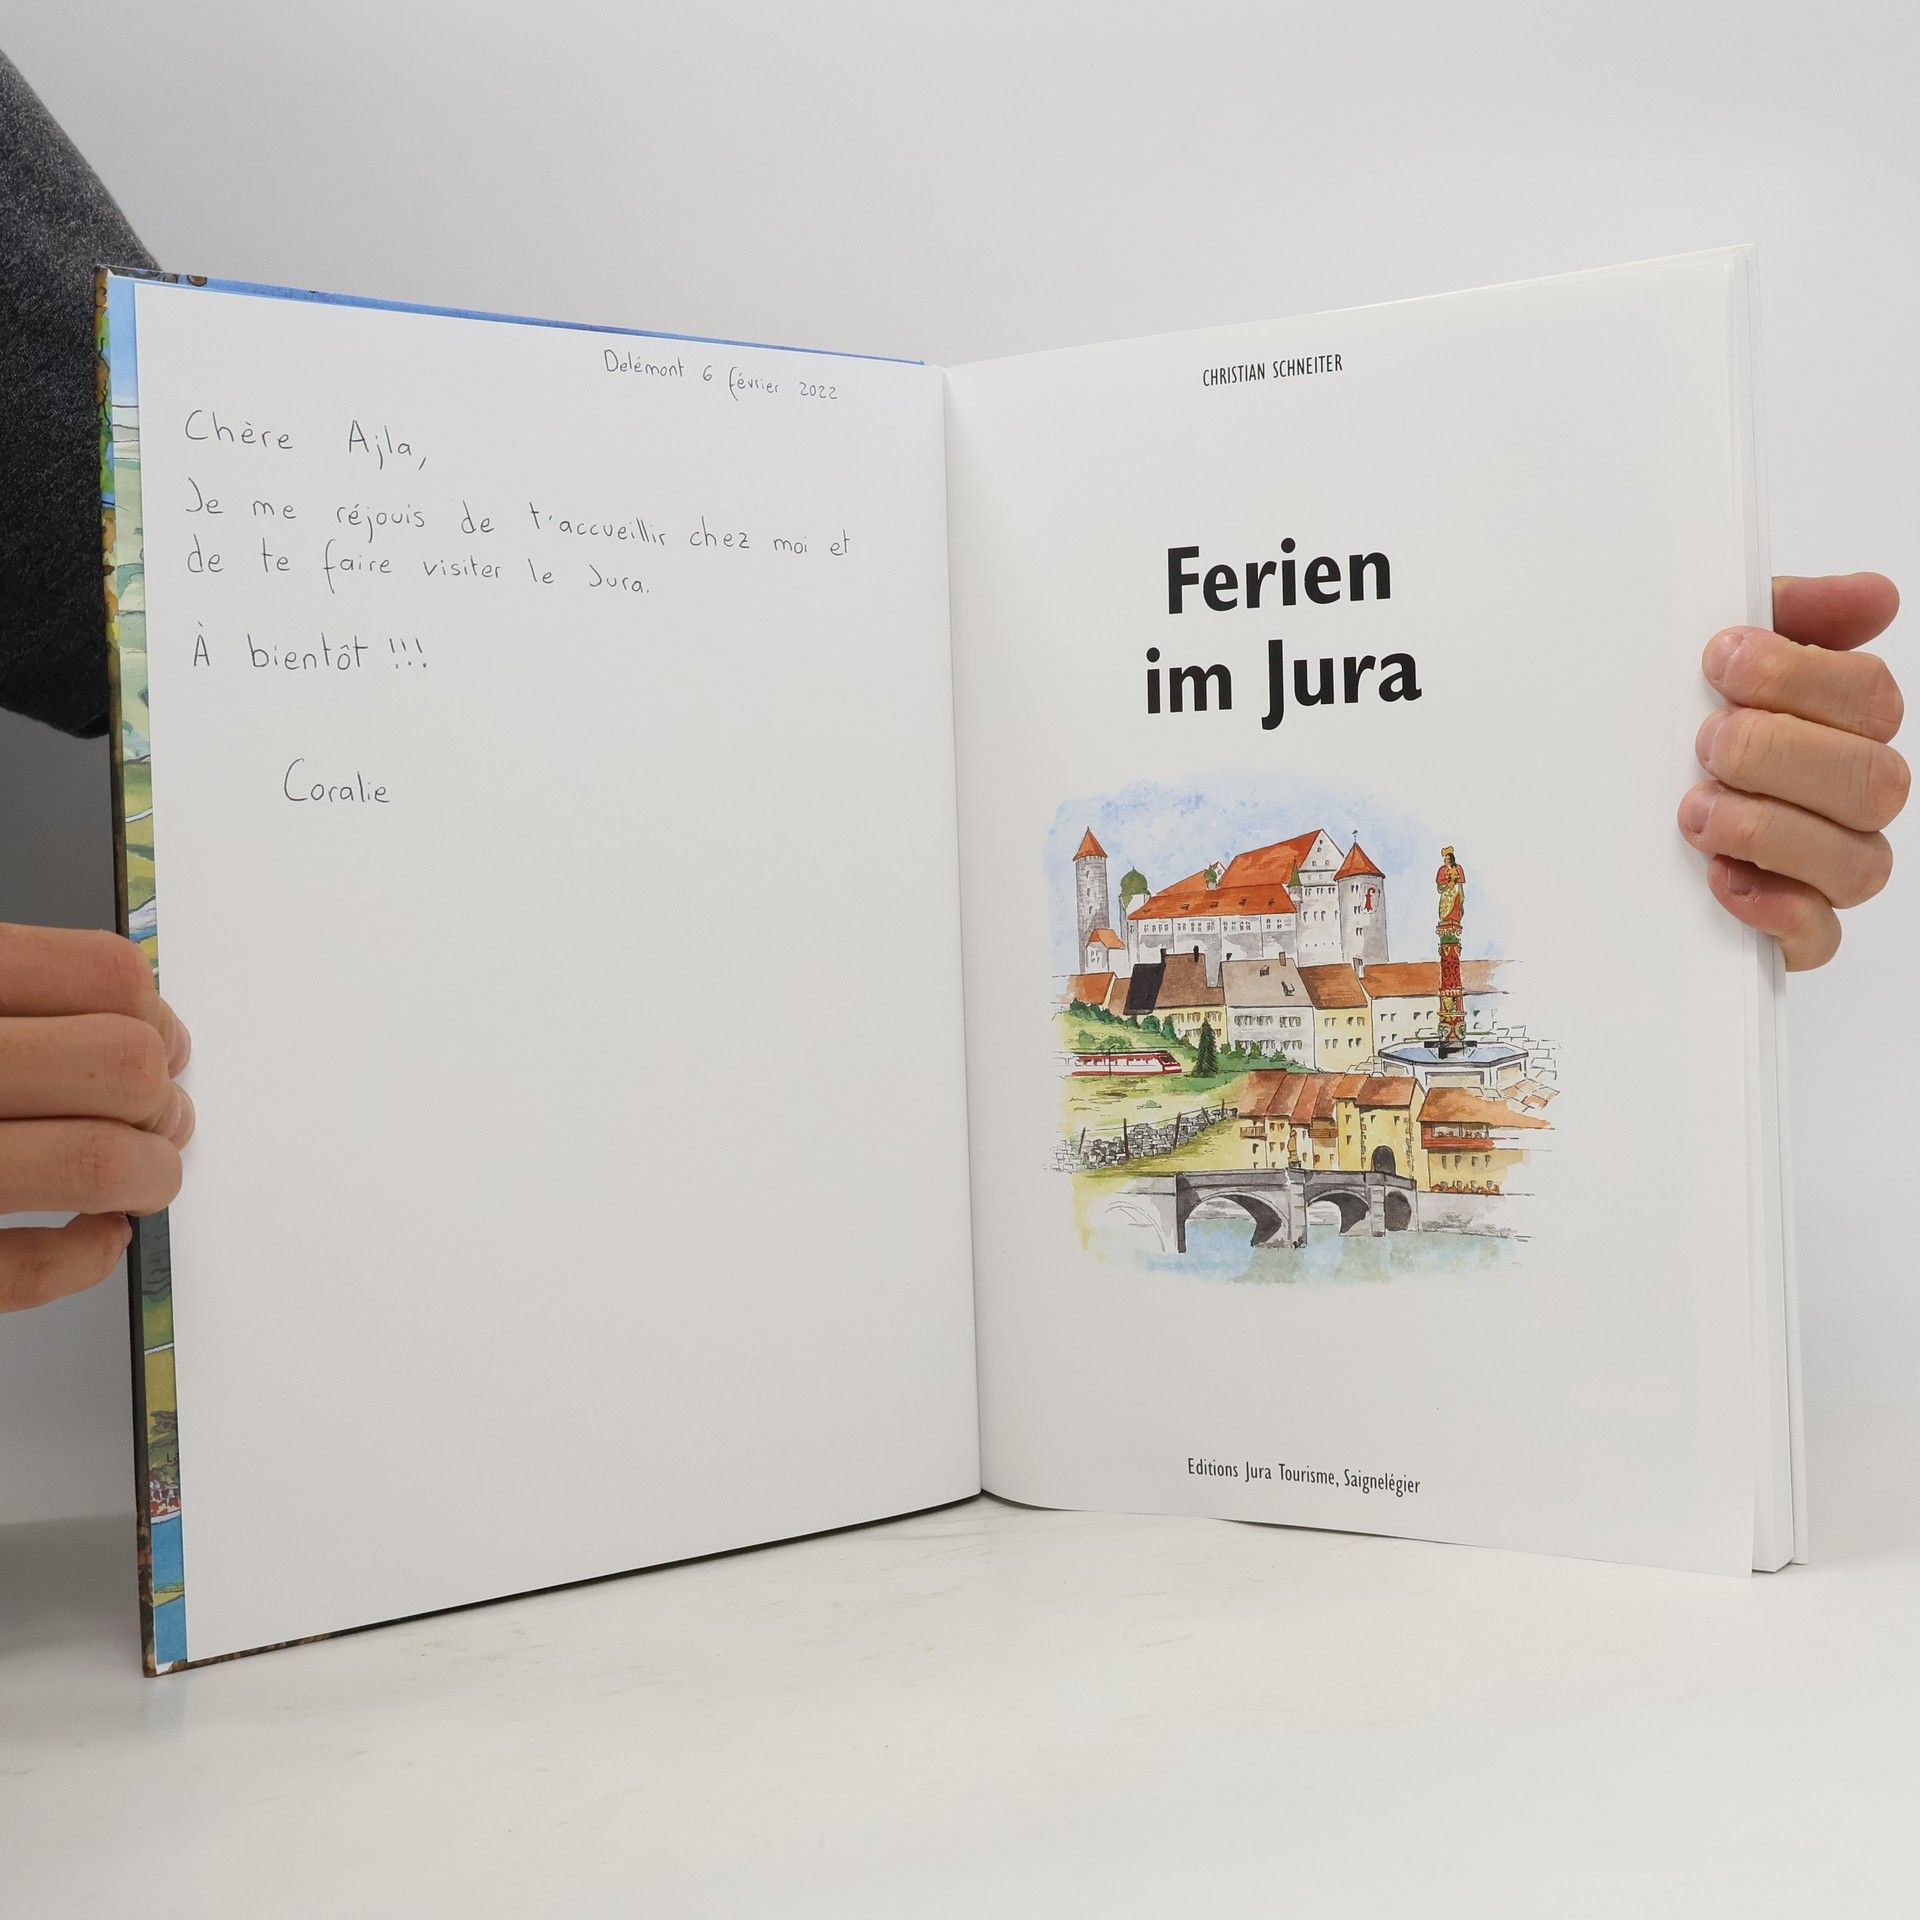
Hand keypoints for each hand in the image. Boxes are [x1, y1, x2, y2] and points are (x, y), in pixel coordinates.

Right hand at [0, 925, 192, 1310]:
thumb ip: (29, 999)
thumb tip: (144, 1025)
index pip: (108, 978)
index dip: (156, 1019)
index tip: (160, 1045)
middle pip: (124, 1067)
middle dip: (160, 1103)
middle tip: (153, 1120)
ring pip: (98, 1164)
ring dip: (146, 1179)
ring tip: (137, 1180)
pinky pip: (22, 1271)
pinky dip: (83, 1257)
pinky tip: (93, 1237)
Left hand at [1682, 572, 1905, 969]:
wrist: (1585, 820)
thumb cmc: (1667, 729)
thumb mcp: (1708, 661)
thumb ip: (1782, 616)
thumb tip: (1875, 596)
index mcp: (1838, 726)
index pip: (1868, 697)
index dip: (1802, 676)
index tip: (1720, 661)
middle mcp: (1847, 798)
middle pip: (1874, 780)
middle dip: (1783, 754)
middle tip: (1707, 741)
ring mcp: (1825, 869)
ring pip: (1859, 862)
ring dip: (1774, 830)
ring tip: (1696, 812)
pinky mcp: (1791, 931)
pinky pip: (1819, 937)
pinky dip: (1776, 911)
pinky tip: (1720, 881)